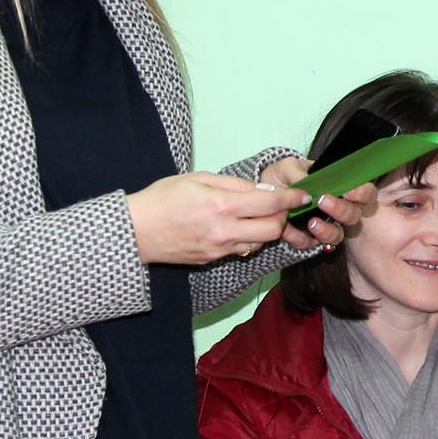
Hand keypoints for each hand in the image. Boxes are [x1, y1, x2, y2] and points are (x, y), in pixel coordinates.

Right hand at [125, 172, 306, 265]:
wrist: (133, 231)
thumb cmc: (162, 198)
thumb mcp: (197, 178)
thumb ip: (234, 184)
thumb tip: (261, 189)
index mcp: (221, 205)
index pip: (270, 203)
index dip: (292, 199)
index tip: (304, 195)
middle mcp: (224, 231)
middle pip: (273, 229)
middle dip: (283, 217)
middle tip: (280, 206)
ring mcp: (219, 249)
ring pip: (259, 242)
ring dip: (266, 229)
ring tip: (257, 215)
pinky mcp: (212, 260)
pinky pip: (240, 250)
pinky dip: (247, 238)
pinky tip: (237, 226)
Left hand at [259, 156, 362, 251]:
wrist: (262, 193)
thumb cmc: (283, 176)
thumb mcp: (288, 167)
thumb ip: (299, 173)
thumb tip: (308, 185)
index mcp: (342, 188)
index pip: (365, 193)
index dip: (362, 193)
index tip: (348, 191)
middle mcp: (339, 209)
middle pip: (354, 215)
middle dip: (342, 210)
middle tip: (323, 201)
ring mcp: (326, 226)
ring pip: (337, 236)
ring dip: (327, 230)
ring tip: (311, 223)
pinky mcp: (309, 239)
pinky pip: (311, 244)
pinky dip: (300, 239)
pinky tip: (288, 230)